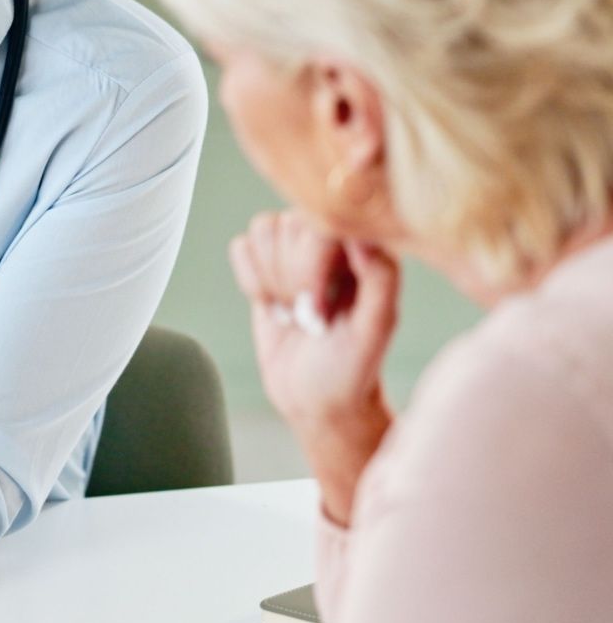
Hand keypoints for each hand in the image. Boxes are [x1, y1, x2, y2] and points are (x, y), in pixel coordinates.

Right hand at [229, 211, 398, 523]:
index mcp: (366, 247)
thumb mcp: (375, 330)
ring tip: (292, 313)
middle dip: (290, 283)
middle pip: (287, 226)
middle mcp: (332, 240)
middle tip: (308, 321)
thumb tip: (360, 235)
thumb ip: (380, 278)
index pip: (322, 224)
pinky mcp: (267, 262)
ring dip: (270, 281)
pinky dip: (250, 281)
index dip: (310, 270)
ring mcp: (297, 248)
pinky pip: (241, 246)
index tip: (318, 315)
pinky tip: (272, 305)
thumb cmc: (350, 368)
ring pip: (262, 229)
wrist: (315, 398)